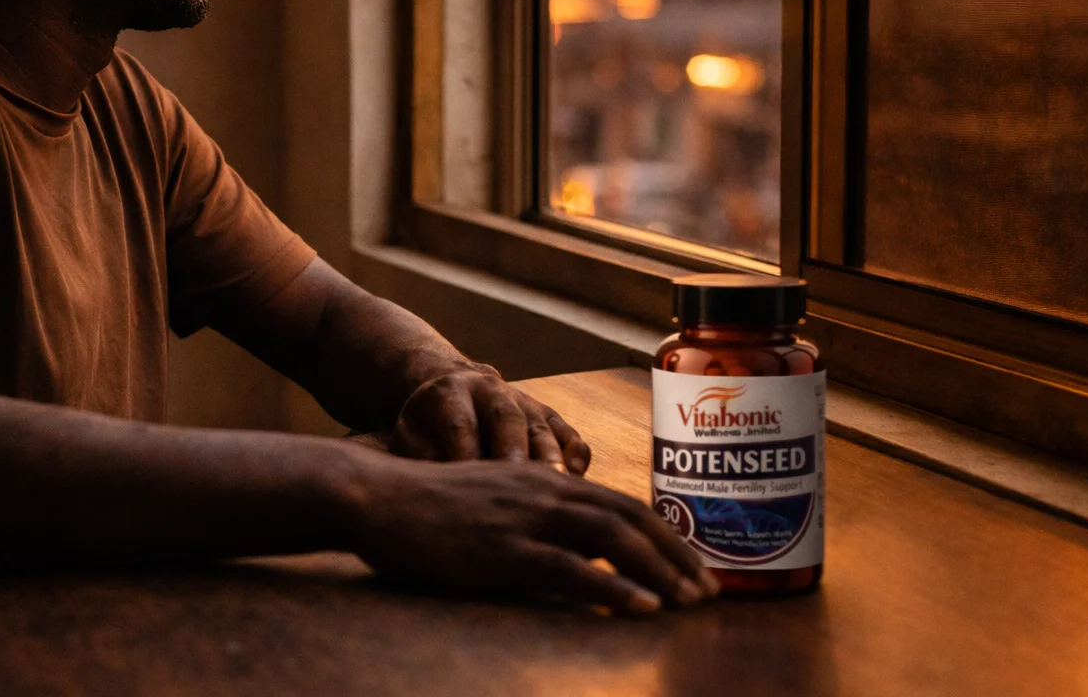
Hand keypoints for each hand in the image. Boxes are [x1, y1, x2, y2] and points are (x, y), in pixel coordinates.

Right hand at [346, 455, 716, 613]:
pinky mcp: (502, 552)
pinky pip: (569, 570)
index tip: (696, 564)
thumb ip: (534, 513)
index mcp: (544, 480)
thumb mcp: (493, 498)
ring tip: (690, 601)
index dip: (666, 533)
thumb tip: (572, 546)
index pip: (621, 502)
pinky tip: (640, 608)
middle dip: (676, 554)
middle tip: (710, 590)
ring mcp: (524, 520)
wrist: (377, 497)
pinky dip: (612, 588)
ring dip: (659, 571)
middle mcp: (543, 491)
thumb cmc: (429, 505)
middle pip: (628, 517)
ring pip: (610, 540)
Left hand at [390, 369, 590, 473]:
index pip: (459, 423)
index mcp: (448, 393)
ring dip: (550, 458)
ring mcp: (522, 399)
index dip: (466, 454)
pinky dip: (575, 452)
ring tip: (556, 489)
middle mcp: (489, 390)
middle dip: (515, 453)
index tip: (470, 489)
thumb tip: (439, 485)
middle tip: (522, 489)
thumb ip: (420, 458)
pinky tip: (577, 477)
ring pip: (540, 426)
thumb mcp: (408, 439)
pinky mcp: (546, 412)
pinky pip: (567, 431)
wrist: (451, 389)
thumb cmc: (426, 430)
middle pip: (507, 419)